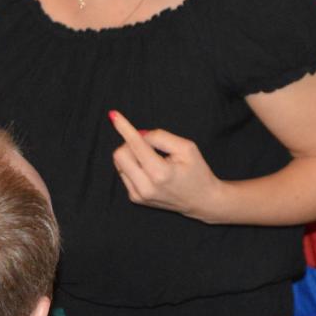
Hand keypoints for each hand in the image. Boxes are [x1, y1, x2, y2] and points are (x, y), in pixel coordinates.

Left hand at [109, 110, 223, 222]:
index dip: (124, 127)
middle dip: (130, 143)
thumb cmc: (196, 172)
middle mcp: (146, 187)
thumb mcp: (186, 147)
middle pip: (120, 154)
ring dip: (131, 155)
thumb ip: (161, 137)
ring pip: (119, 164)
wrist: (202, 200)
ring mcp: (139, 195)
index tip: (113, 115)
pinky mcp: (136, 198)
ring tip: (152, 158)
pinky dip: (133, 166)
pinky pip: (124, 174)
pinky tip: (149, 170)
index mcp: (160, 173)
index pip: (135, 145)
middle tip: (148, 144)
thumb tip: (139, 134)